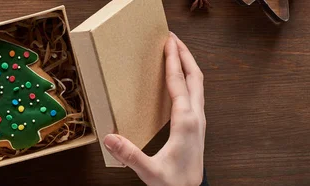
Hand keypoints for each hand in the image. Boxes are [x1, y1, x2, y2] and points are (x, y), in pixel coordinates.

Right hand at [103, 32, 205, 185]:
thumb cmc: (175, 184)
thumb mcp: (150, 171)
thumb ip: (130, 154)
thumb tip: (110, 138)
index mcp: (186, 122)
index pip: (179, 83)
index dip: (172, 61)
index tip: (168, 43)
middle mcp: (196, 118)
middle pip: (195, 77)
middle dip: (185, 55)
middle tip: (173, 39)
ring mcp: (199, 122)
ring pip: (198, 84)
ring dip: (188, 65)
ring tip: (177, 53)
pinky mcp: (197, 126)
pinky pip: (195, 94)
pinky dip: (188, 79)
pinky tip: (179, 81)